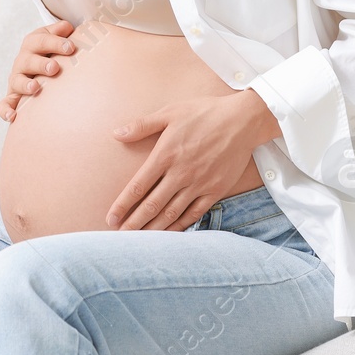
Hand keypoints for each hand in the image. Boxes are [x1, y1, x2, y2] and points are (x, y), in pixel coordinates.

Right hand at [0, 19, 75, 121]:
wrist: (39, 67)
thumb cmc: (52, 52)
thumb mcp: (54, 38)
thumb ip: (60, 31)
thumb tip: (67, 27)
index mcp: (32, 44)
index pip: (41, 41)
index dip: (55, 43)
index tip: (70, 47)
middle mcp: (22, 61)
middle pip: (28, 60)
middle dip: (41, 64)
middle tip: (54, 68)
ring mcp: (16, 79)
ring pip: (16, 81)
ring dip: (25, 84)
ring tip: (36, 87)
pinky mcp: (12, 97)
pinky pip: (4, 104)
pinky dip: (6, 110)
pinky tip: (13, 116)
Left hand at [104, 89, 279, 230]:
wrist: (243, 120)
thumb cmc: (204, 113)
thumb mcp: (170, 112)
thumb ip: (142, 125)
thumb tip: (116, 134)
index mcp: (166, 154)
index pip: (138, 186)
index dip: (122, 205)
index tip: (111, 217)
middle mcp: (180, 173)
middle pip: (152, 205)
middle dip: (134, 223)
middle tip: (120, 236)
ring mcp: (199, 184)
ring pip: (172, 213)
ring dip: (154, 229)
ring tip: (140, 241)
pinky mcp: (215, 190)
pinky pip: (195, 213)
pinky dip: (181, 226)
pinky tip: (170, 234)